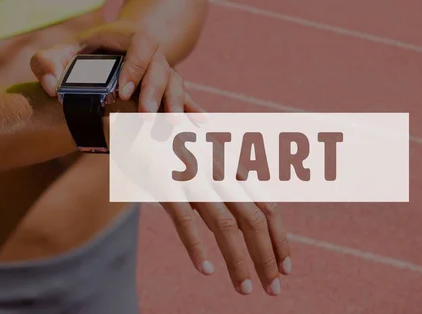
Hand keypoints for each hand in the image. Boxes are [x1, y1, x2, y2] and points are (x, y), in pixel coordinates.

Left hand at [30, 20, 202, 113]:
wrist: (116, 50)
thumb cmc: (86, 53)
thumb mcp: (63, 52)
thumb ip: (47, 64)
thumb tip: (51, 88)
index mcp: (130, 39)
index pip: (139, 48)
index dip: (135, 68)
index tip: (124, 91)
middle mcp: (153, 54)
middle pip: (161, 69)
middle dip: (155, 93)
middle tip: (146, 115)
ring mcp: (164, 70)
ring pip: (176, 83)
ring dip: (176, 103)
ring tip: (172, 123)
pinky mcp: (169, 87)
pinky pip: (185, 96)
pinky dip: (194, 109)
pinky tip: (202, 122)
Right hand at [164, 132, 290, 296]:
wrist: (135, 116)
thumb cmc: (172, 143)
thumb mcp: (205, 162)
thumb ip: (221, 185)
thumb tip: (238, 213)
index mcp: (231, 171)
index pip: (267, 208)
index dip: (280, 239)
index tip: (286, 268)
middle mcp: (220, 175)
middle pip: (254, 221)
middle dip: (267, 258)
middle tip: (274, 290)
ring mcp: (195, 179)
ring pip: (226, 224)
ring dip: (239, 260)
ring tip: (247, 290)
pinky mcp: (167, 184)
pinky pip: (185, 219)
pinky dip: (196, 245)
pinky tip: (205, 269)